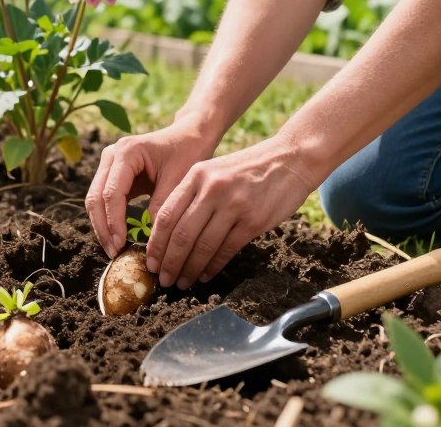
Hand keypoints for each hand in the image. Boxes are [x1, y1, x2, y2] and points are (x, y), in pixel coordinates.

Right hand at [86, 116, 217, 257]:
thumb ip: (161, 207)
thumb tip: (148, 240)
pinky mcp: (113, 173)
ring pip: (95, 200)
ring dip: (102, 226)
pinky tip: (117, 237)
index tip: (121, 245)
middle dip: (103, 228)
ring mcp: (110, 163)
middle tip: (113, 253)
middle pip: (96, 197)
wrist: (189, 135)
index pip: (112, 192)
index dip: (114, 222)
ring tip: (114, 249)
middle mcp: (112, 155)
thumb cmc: (187, 152)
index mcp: (127, 152)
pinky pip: (104, 199)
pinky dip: (108, 219)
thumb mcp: (178, 180)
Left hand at [146, 135, 316, 288]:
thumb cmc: (248, 168)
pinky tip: (205, 275)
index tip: (150, 261)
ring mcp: (233, 204)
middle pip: (181, 234)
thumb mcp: (214, 170)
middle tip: (163, 279)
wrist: (290, 159)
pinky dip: (212, 266)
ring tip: (182, 282)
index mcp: (196, 175)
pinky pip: (226, 250)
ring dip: (189, 269)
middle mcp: (211, 188)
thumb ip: (192, 194)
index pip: (165, 215)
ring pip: (202, 246)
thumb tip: (170, 232)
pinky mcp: (253, 220)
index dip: (155, 244)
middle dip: (169, 262)